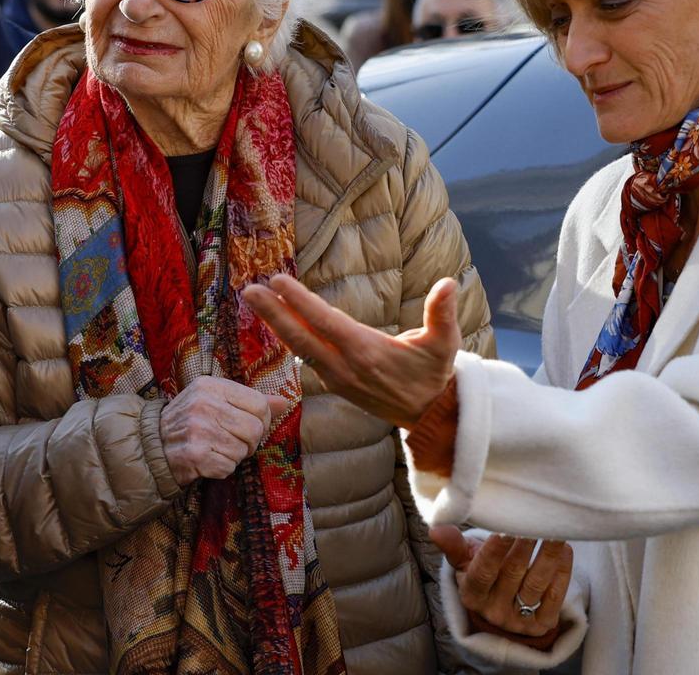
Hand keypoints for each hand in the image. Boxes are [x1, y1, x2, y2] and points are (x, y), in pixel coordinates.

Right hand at [159, 376, 289, 485]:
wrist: (153, 444)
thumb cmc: (190, 420)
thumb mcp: (215, 399)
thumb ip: (250, 400)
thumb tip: (285, 403)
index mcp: (211, 385)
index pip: (259, 403)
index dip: (262, 420)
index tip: (250, 426)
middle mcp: (204, 404)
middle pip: (255, 429)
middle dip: (250, 441)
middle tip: (233, 441)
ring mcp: (198, 429)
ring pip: (243, 450)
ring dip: (234, 455)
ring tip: (216, 448)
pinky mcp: (195, 454)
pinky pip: (229, 467)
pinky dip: (222, 469)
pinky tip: (208, 460)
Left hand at [241, 273, 459, 425]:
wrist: (429, 416)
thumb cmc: (435, 374)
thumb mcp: (445, 344)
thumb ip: (443, 313)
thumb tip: (449, 283)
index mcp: (367, 352)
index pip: (326, 322)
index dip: (300, 301)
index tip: (278, 281)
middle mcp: (345, 366)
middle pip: (301, 336)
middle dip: (273, 312)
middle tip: (249, 290)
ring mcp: (337, 377)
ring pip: (300, 347)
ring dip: (277, 323)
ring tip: (255, 300)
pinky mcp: (336, 383)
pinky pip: (307, 355)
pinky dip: (291, 336)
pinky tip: (278, 321)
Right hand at [431, 526, 572, 645]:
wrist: (501, 612)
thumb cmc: (481, 575)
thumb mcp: (465, 563)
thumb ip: (454, 545)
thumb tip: (437, 529)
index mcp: (472, 594)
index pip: (483, 572)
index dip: (495, 550)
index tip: (506, 528)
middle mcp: (494, 610)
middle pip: (513, 574)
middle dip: (526, 546)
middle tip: (537, 520)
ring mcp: (519, 620)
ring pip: (537, 584)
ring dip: (548, 555)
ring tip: (556, 532)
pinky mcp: (542, 625)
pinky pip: (555, 597)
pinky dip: (562, 572)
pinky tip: (565, 551)